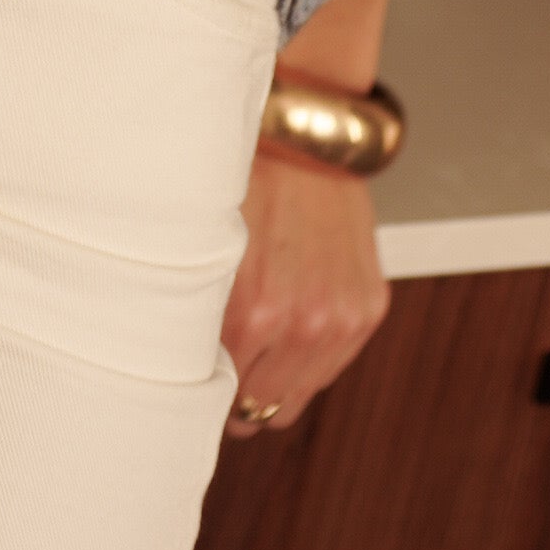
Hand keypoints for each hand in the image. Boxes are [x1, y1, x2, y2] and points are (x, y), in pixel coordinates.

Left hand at [219, 143, 389, 434]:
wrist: (301, 140)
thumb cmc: (242, 184)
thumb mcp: (201, 251)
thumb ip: (196, 314)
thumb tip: (181, 365)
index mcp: (253, 313)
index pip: (222, 398)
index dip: (205, 391)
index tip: (196, 384)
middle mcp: (303, 325)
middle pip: (260, 408)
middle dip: (238, 394)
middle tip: (223, 370)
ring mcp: (341, 320)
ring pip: (297, 397)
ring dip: (275, 381)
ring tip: (255, 345)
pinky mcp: (368, 308)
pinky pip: (331, 367)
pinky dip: (310, 356)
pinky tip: (289, 322)